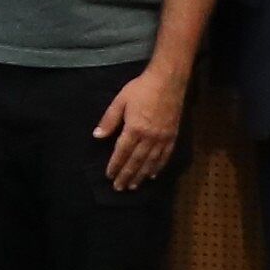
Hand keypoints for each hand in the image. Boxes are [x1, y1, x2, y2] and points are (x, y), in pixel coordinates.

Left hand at [94, 59, 191, 190]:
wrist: (168, 81)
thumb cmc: (141, 89)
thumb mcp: (120, 101)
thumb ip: (109, 120)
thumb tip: (97, 136)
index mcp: (134, 128)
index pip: (122, 152)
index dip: (115, 165)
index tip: (109, 176)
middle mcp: (149, 137)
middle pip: (136, 161)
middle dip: (126, 175)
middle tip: (119, 188)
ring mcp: (162, 138)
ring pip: (150, 162)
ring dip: (141, 175)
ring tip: (134, 186)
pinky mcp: (172, 136)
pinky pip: (165, 156)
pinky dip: (158, 167)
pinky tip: (152, 175)